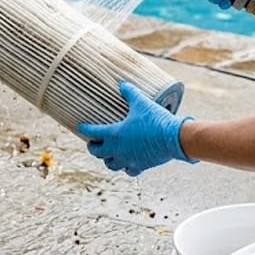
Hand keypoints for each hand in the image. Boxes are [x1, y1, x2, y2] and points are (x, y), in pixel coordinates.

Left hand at [77, 81, 195, 176]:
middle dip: (93, 147)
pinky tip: (127, 163)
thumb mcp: (141, 103)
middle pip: (97, 153)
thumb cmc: (156, 119)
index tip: (80, 127)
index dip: (85, 129)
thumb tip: (122, 84)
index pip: (92, 132)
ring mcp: (128, 160)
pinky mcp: (140, 166)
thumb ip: (130, 93)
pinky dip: (125, 167)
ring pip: (110, 164)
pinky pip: (128, 170)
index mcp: (114, 134)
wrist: (174, 138)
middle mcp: (118, 150)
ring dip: (107, 159)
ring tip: (108, 154)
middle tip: (93, 142)